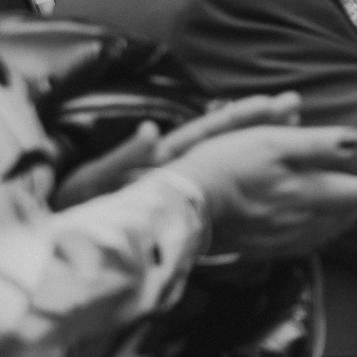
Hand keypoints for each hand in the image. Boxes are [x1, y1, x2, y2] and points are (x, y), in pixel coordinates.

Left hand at [56, 92, 304, 208]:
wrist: (61, 254)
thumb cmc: (69, 215)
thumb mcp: (91, 184)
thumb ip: (120, 158)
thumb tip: (148, 130)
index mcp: (158, 161)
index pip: (206, 133)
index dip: (240, 117)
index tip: (274, 103)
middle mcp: (174, 172)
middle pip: (223, 143)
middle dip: (259, 125)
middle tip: (294, 107)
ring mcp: (178, 191)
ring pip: (225, 166)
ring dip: (256, 151)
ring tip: (294, 134)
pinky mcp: (178, 217)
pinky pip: (219, 198)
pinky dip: (245, 187)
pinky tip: (271, 188)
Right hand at [167, 124, 356, 257]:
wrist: (182, 204)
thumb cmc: (228, 165)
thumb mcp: (274, 142)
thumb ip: (318, 143)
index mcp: (306, 194)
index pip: (351, 193)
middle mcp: (297, 221)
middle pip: (339, 215)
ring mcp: (276, 239)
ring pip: (321, 233)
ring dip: (342, 222)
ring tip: (354, 214)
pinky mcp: (256, 248)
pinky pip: (297, 246)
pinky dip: (316, 236)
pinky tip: (314, 233)